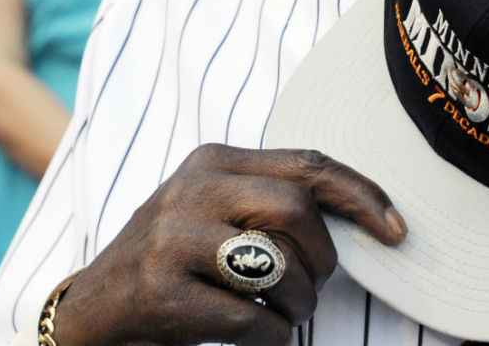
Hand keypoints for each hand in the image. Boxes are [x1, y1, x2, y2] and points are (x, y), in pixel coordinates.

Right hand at [52, 144, 404, 345]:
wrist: (91, 313)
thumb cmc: (173, 261)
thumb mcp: (214, 211)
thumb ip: (270, 198)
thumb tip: (368, 211)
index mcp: (213, 161)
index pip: (307, 164)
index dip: (362, 196)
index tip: (397, 230)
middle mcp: (191, 190)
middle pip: (297, 209)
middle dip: (324, 257)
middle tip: (313, 285)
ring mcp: (171, 240)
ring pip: (278, 266)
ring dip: (298, 303)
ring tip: (282, 312)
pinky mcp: (161, 293)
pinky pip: (251, 319)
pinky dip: (271, 337)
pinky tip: (257, 337)